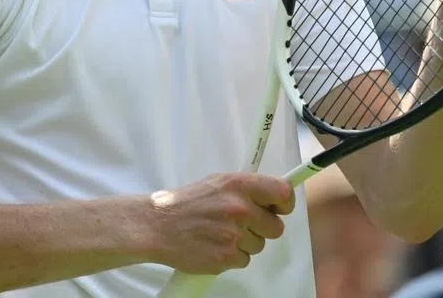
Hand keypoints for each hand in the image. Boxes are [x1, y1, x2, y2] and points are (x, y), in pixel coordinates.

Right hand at [148, 173, 294, 273]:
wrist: (157, 225)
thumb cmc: (187, 203)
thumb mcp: (218, 182)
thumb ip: (247, 189)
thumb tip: (274, 196)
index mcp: (239, 185)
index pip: (283, 193)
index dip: (285, 204)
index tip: (280, 208)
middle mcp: (240, 208)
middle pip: (276, 227)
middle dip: (262, 227)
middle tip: (243, 224)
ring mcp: (233, 234)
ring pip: (259, 245)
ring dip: (245, 242)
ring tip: (221, 233)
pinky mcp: (226, 257)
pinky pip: (244, 260)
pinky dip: (232, 256)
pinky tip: (215, 245)